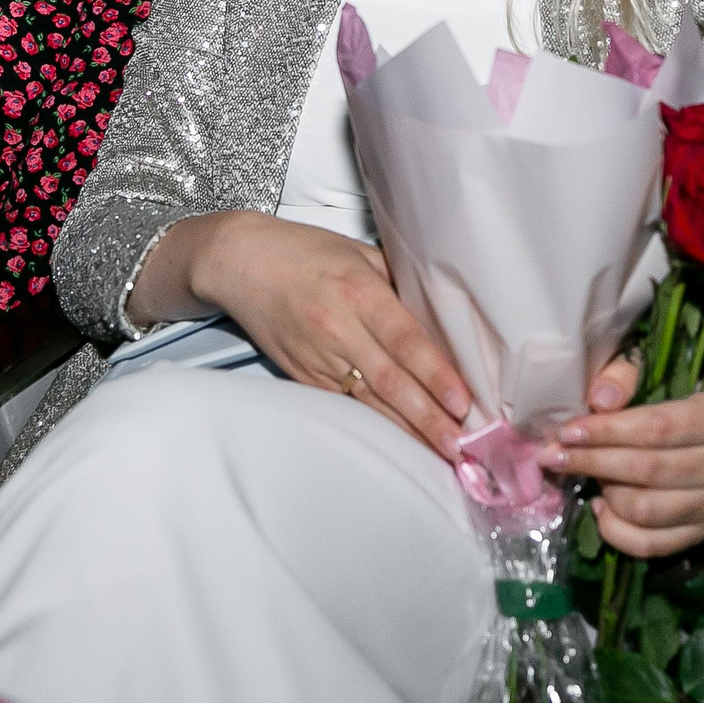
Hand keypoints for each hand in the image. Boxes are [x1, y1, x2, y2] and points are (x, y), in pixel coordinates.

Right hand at [196, 212, 472, 457]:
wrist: (240, 262)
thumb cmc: (303, 251)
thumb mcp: (359, 253)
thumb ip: (396, 284)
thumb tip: (436, 313)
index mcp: (359, 293)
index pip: (406, 341)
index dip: (436, 375)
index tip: (462, 402)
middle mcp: (339, 329)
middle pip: (391, 382)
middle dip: (428, 418)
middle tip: (460, 445)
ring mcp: (318, 357)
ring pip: (369, 402)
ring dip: (407, 429)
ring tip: (439, 451)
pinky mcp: (302, 375)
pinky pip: (345, 404)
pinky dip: (374, 424)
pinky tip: (399, 440)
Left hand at [548, 357, 703, 559]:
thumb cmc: (676, 396)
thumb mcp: (654, 373)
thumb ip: (625, 375)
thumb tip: (600, 400)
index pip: (657, 428)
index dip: (608, 432)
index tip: (568, 432)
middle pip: (649, 470)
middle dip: (594, 463)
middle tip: (556, 455)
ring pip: (646, 510)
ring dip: (607, 494)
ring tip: (591, 477)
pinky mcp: (699, 532)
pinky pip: (649, 545)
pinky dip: (616, 531)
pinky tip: (602, 508)